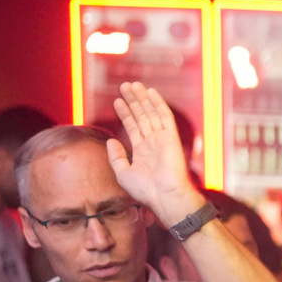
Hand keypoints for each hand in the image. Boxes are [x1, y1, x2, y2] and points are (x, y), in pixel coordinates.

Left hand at [108, 82, 203, 223]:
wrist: (164, 196)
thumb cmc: (145, 190)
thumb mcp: (123, 173)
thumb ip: (116, 156)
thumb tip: (111, 141)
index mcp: (142, 151)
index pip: (133, 127)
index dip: (125, 113)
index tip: (118, 101)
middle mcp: (153, 143)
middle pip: (141, 116)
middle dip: (133, 101)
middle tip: (125, 86)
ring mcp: (162, 139)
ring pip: (150, 113)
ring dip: (142, 99)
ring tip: (132, 85)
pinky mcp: (171, 137)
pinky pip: (164, 116)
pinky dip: (157, 103)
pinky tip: (150, 92)